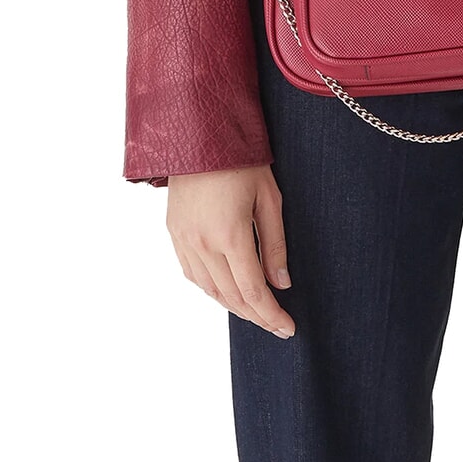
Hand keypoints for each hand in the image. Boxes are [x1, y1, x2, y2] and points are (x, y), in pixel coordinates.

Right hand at [167, 165, 295, 336]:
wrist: (201, 133)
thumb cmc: (243, 159)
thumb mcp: (269, 198)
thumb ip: (275, 244)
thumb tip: (281, 283)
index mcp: (230, 234)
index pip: (253, 291)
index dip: (271, 315)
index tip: (288, 328)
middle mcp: (202, 243)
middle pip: (231, 296)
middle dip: (257, 316)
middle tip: (277, 325)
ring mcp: (184, 239)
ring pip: (209, 290)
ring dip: (233, 306)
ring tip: (256, 311)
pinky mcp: (174, 232)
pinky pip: (192, 274)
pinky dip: (211, 289)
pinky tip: (226, 291)